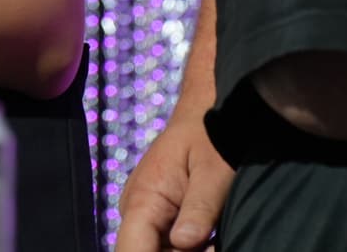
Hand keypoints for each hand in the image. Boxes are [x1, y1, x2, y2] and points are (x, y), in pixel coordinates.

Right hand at [115, 110, 233, 251]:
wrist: (208, 109)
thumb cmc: (212, 133)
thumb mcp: (214, 169)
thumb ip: (200, 207)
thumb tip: (185, 242)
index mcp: (143, 199)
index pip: (130, 251)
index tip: (190, 251)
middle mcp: (136, 211)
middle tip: (213, 245)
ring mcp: (146, 215)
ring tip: (216, 241)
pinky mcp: (160, 216)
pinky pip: (169, 245)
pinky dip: (192, 250)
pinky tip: (212, 242)